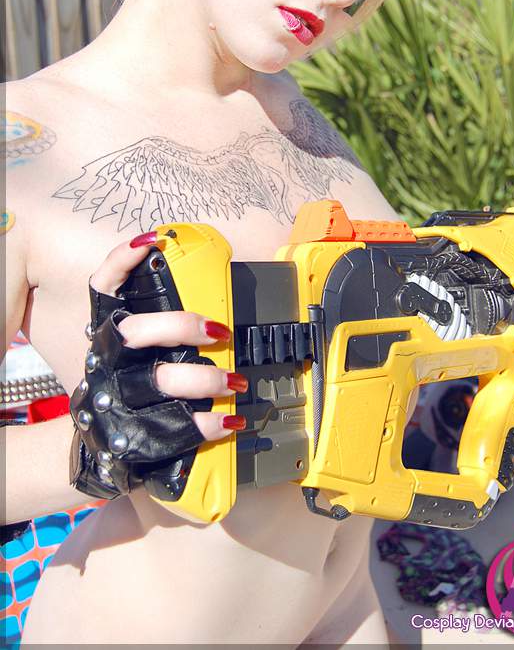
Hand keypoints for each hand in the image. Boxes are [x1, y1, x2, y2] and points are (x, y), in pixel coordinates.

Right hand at [70, 234, 246, 499]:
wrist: (102, 447)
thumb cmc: (134, 381)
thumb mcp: (141, 347)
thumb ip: (164, 318)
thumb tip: (211, 279)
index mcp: (107, 332)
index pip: (102, 288)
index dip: (120, 262)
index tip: (153, 241)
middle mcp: (106, 361)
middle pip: (132, 333)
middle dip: (178, 326)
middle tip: (219, 330)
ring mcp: (115, 399)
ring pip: (158, 381)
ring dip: (203, 379)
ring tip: (236, 381)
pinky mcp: (129, 436)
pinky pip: (171, 429)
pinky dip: (206, 425)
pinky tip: (230, 420)